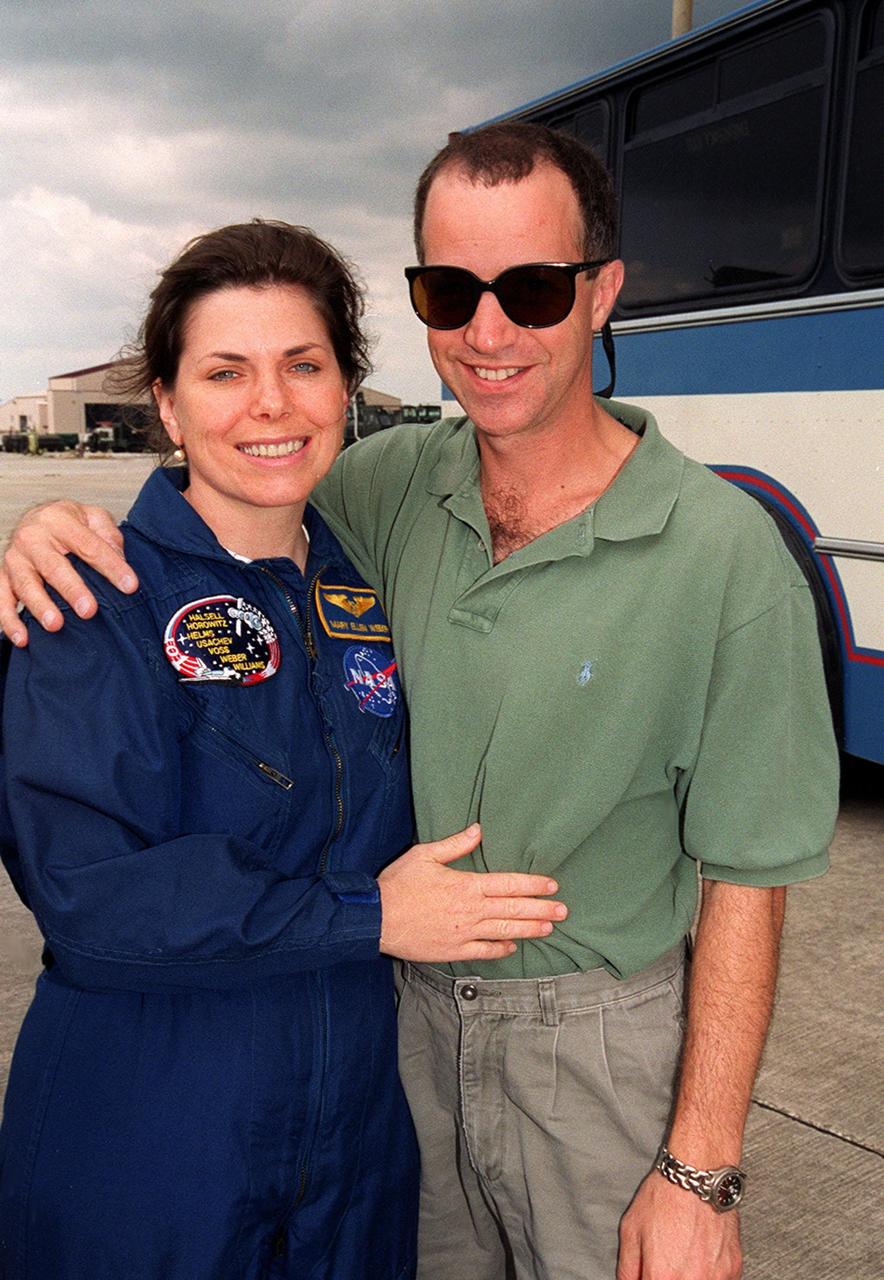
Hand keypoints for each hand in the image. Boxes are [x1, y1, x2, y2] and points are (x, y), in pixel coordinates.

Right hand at [0, 501, 137, 644]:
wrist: (34, 517)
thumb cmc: (68, 522)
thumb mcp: (93, 517)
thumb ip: (109, 536)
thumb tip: (121, 563)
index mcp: (59, 520)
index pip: (89, 545)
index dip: (111, 566)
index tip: (130, 586)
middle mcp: (33, 538)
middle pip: (53, 567)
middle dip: (72, 590)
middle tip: (89, 610)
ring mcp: (15, 558)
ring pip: (26, 585)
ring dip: (40, 606)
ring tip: (56, 625)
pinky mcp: (3, 576)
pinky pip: (2, 599)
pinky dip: (9, 620)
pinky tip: (22, 638)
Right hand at [377, 824, 566, 962]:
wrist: (375, 918)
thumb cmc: (398, 884)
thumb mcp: (424, 855)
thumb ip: (455, 844)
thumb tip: (478, 829)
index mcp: (466, 885)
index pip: (509, 884)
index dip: (533, 885)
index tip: (552, 886)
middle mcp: (471, 910)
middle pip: (514, 909)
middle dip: (542, 909)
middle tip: (563, 911)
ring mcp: (464, 933)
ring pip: (505, 930)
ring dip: (529, 929)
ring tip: (549, 928)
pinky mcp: (454, 950)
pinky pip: (484, 951)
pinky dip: (500, 949)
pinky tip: (513, 946)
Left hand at [617, 1169, 741, 1279]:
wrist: (698, 1175)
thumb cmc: (666, 1197)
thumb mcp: (630, 1230)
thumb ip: (628, 1269)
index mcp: (662, 1276)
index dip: (649, 1279)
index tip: (650, 1273)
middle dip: (668, 1277)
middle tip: (665, 1261)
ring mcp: (716, 1278)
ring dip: (688, 1276)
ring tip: (683, 1255)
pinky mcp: (733, 1269)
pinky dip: (708, 1274)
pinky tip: (699, 1254)